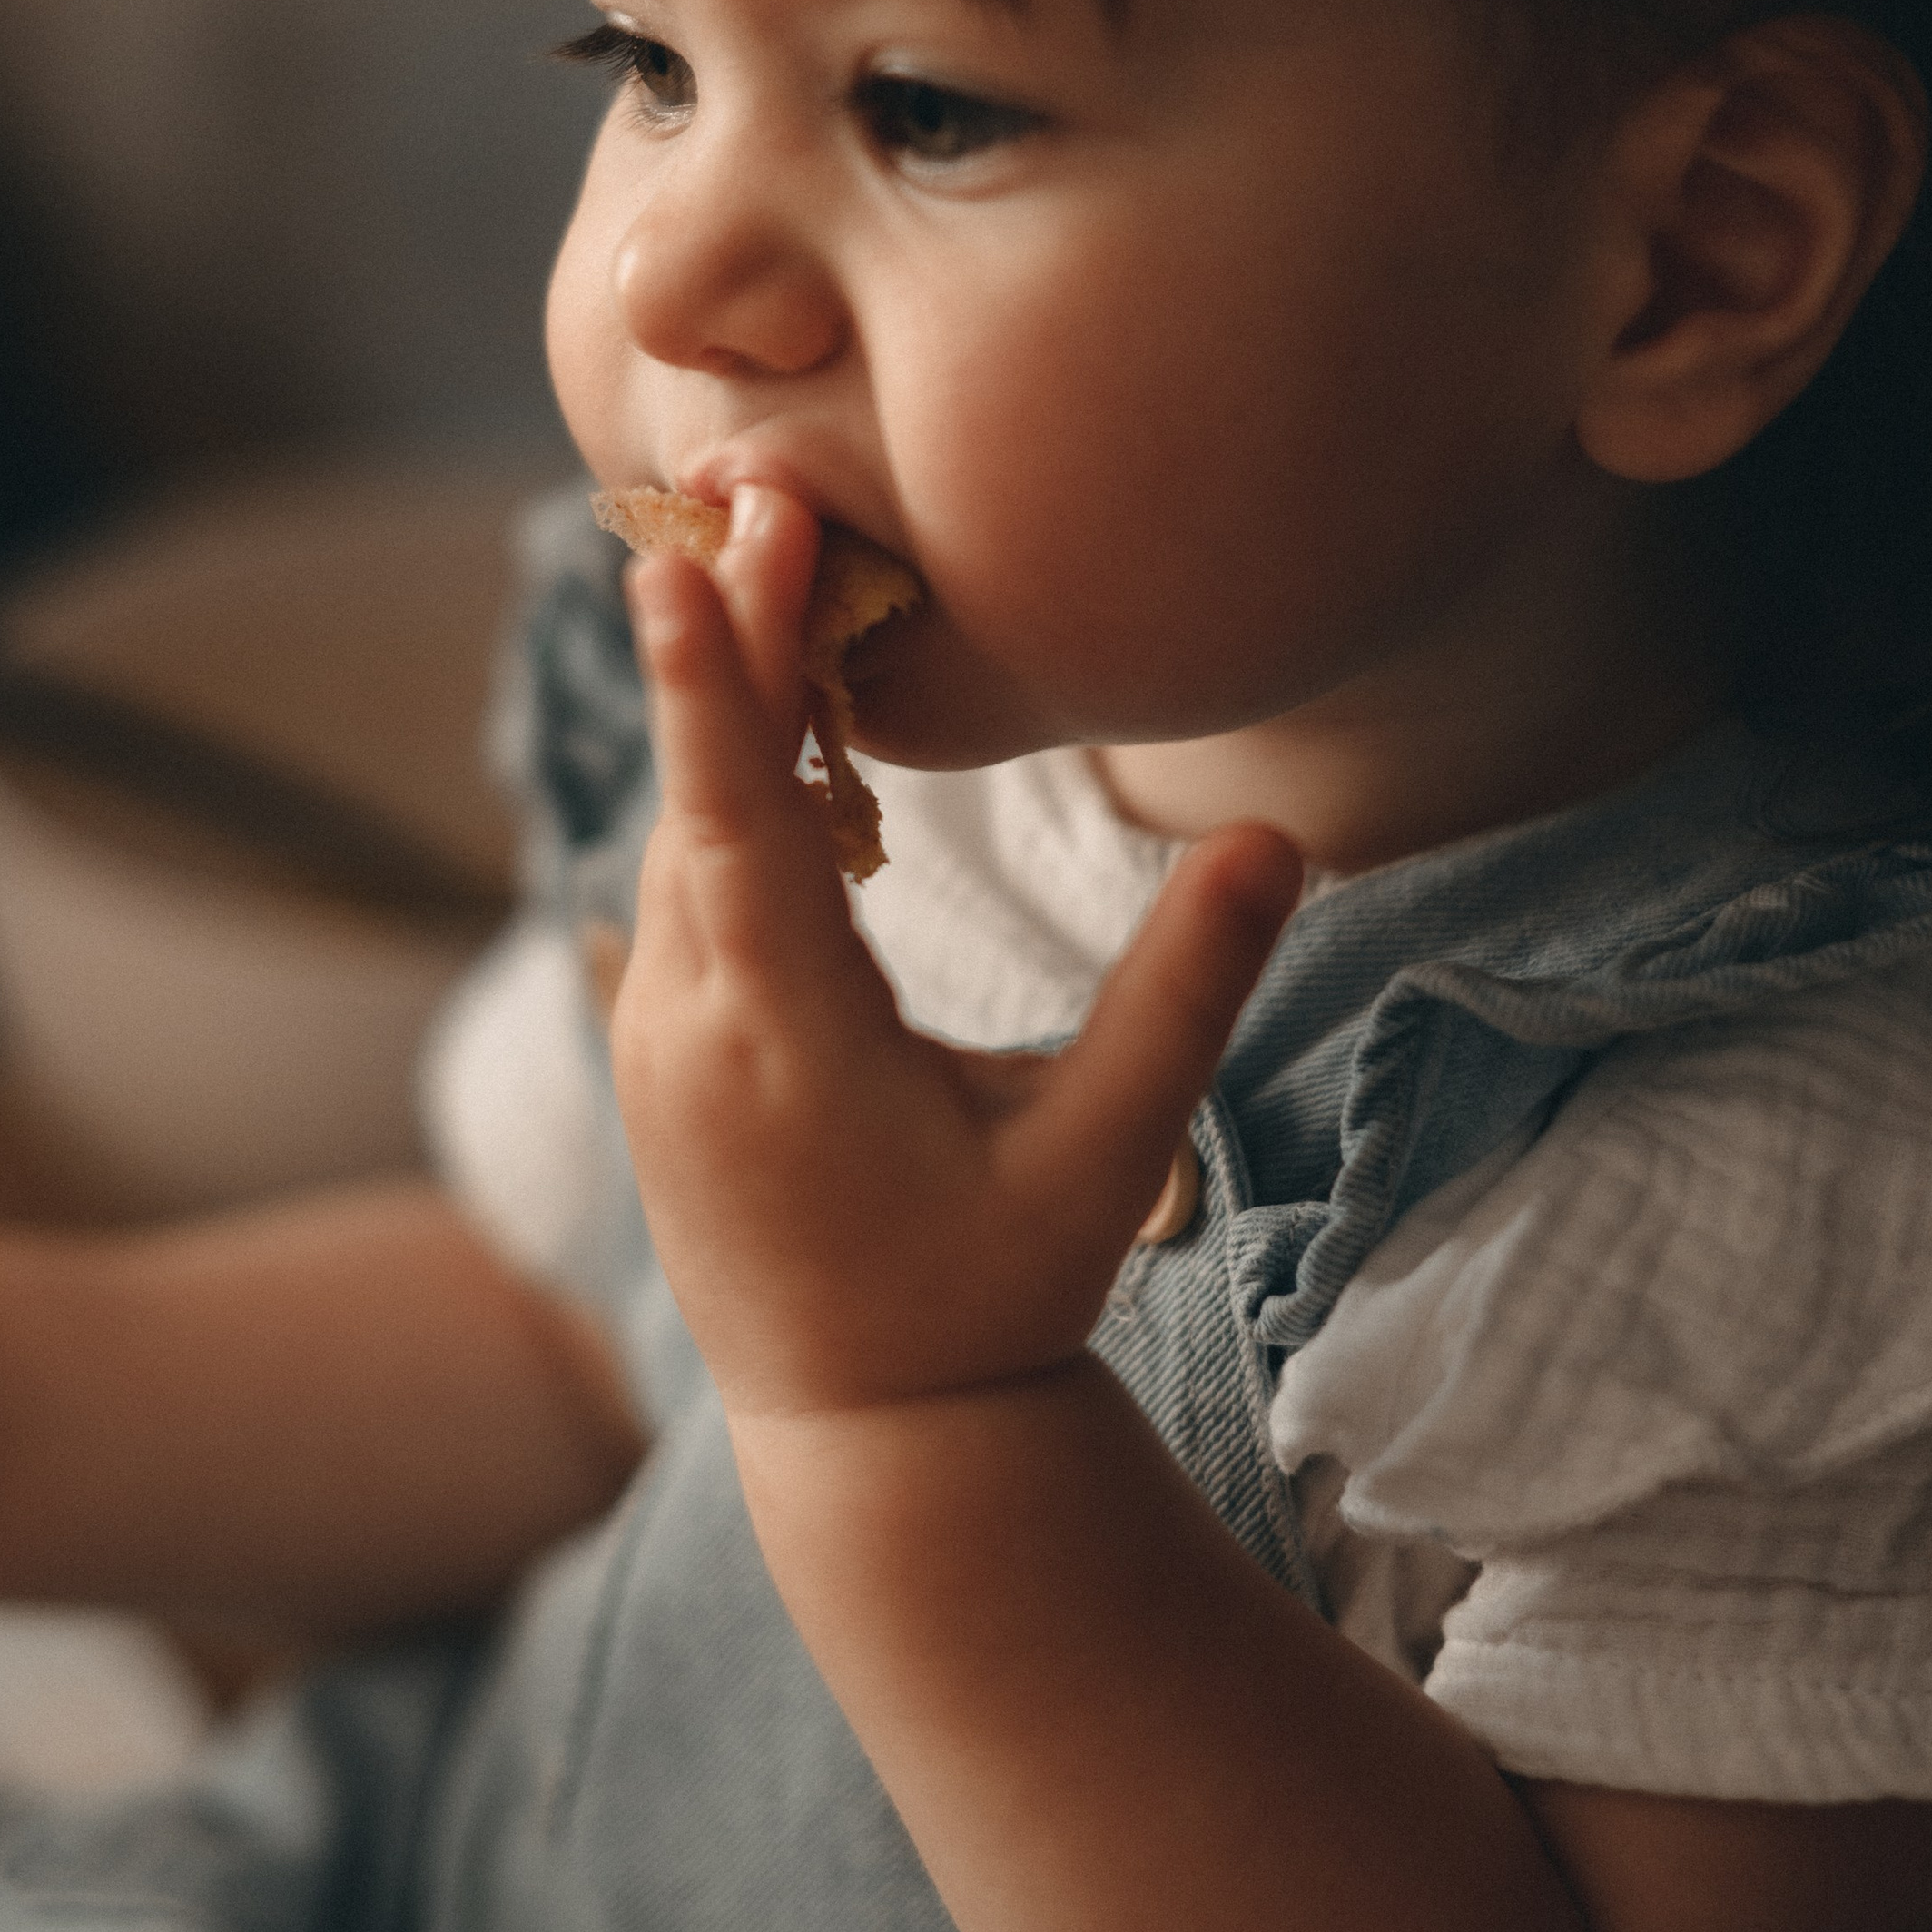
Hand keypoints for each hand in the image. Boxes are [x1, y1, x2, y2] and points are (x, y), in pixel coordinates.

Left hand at [612, 484, 1301, 1418]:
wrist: (869, 1437)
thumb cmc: (997, 1295)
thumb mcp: (1102, 1156)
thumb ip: (1182, 995)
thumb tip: (1276, 835)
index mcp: (787, 1040)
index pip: (737, 825)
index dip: (707, 684)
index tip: (676, 558)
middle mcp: (691, 1028)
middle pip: (702, 798)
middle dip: (728, 642)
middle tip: (765, 494)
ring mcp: (655, 1043)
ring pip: (681, 841)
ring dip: (720, 714)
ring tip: (760, 562)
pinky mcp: (657, 1053)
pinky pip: (678, 892)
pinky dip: (717, 798)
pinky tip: (761, 714)